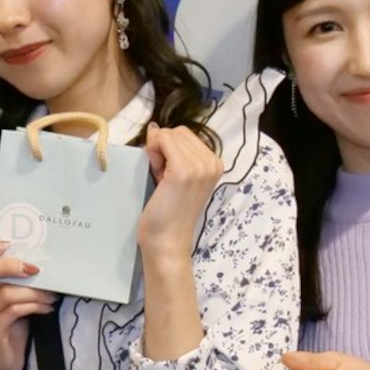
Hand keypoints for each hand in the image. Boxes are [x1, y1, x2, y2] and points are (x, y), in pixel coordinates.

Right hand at [0, 239, 54, 369]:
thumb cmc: (6, 326)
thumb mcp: (7, 298)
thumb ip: (10, 280)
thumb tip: (36, 258)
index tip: (8, 244)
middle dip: (8, 265)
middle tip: (35, 268)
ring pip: (5, 293)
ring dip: (34, 291)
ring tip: (50, 294)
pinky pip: (14, 311)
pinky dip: (35, 305)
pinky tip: (46, 307)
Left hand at [137, 123, 224, 263]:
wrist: (167, 242)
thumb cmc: (168, 214)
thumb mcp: (173, 176)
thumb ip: (169, 152)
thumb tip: (155, 126)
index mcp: (215, 164)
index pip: (185, 135)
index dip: (170, 151)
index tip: (168, 176)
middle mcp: (212, 162)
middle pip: (178, 132)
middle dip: (164, 149)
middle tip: (162, 177)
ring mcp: (200, 166)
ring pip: (169, 134)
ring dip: (157, 152)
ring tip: (161, 179)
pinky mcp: (184, 170)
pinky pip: (162, 140)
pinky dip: (153, 152)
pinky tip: (155, 173)